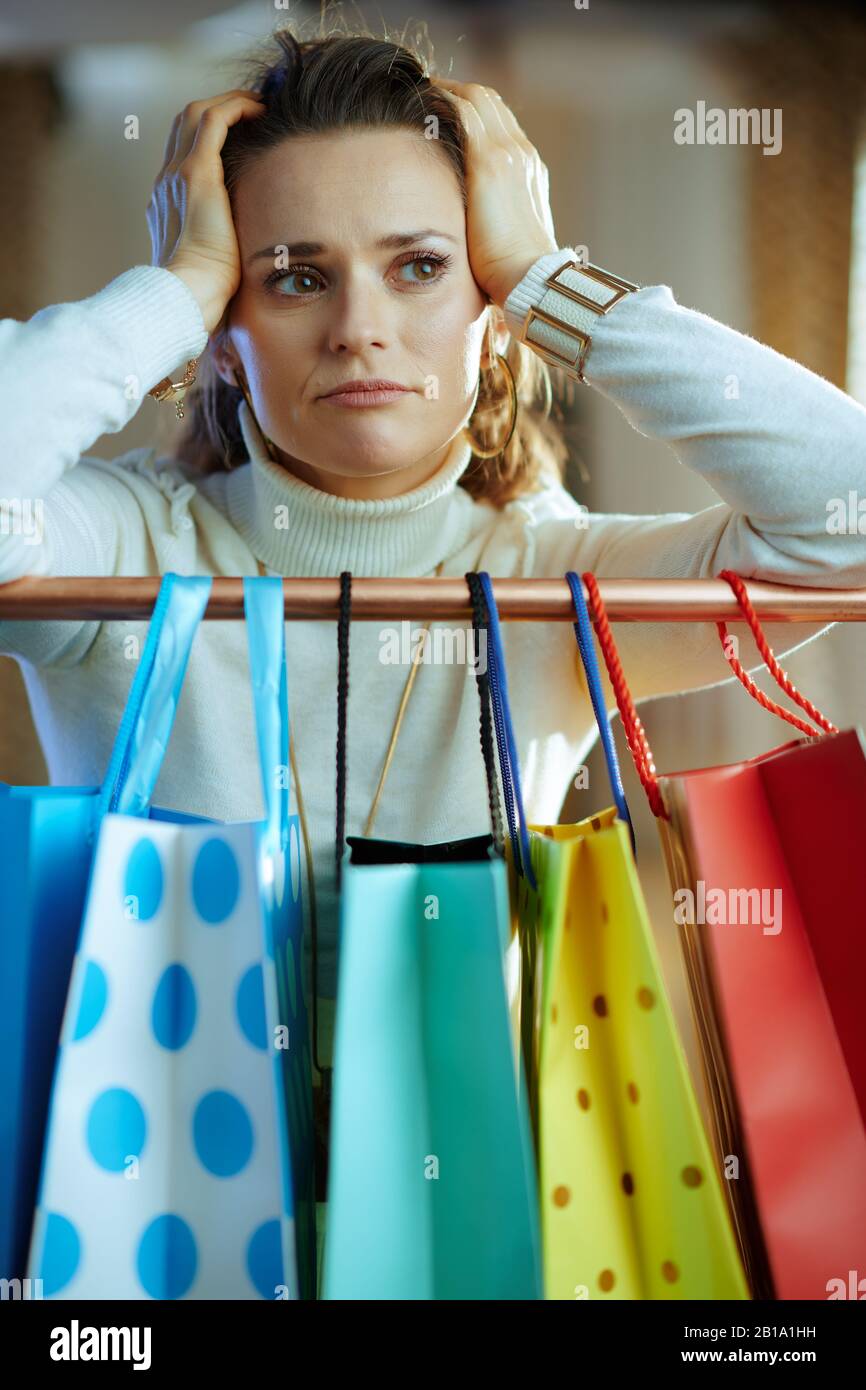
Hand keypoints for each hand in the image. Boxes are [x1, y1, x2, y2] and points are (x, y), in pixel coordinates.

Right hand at [147, 89, 265, 334]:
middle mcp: (167, 183)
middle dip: (217, 108)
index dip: (209, 135)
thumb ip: (221, 253)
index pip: (183, 152)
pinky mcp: (197, 174)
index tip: (241, 136)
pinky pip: (214, 121)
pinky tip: (259, 111)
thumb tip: (247, 262)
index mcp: (168, 203)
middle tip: (251, 111)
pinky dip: (236, 108)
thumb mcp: (211, 267)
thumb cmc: (202, 295)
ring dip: (228, 102)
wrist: (186, 297)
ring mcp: (177, 175)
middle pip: (184, 125)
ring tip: (257, 105)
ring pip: (196, 114)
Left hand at [430, 77, 558, 308]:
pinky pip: (463, 110)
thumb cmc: (515, 276)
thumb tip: (470, 239)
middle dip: (458, 90)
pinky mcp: (488, 161)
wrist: (530, 279)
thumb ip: (490, 225)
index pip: (501, 125)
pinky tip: (419, 96)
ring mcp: (508, 153)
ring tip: (417, 86)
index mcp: (528, 172)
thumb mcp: (505, 242)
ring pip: (477, 98)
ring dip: (446, 88)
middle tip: (426, 89)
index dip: (474, 111)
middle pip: (490, 102)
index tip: (447, 110)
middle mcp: (522, 154)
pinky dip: (441, 97)